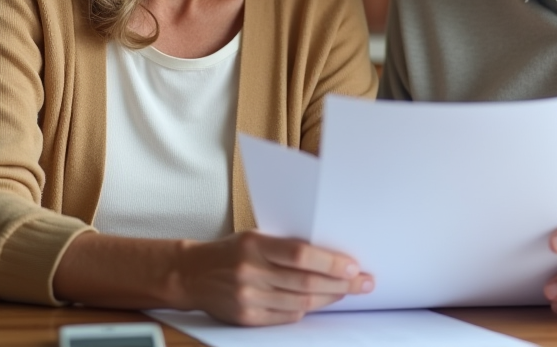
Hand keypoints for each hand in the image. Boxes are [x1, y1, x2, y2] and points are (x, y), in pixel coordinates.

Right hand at [180, 231, 373, 325]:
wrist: (193, 274)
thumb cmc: (231, 251)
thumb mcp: (255, 237)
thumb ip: (286, 246)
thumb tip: (329, 256)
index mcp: (255, 245)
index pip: (301, 254)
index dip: (331, 262)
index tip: (353, 266)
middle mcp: (251, 272)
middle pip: (305, 282)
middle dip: (341, 284)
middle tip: (363, 282)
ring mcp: (248, 297)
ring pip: (300, 303)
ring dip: (329, 298)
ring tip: (347, 292)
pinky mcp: (246, 318)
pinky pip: (286, 317)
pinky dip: (306, 310)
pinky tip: (319, 303)